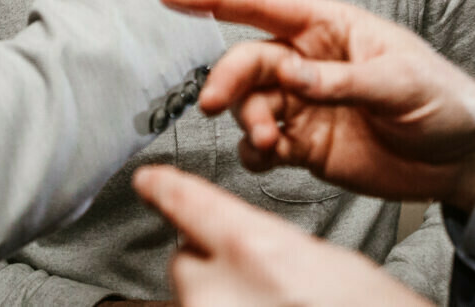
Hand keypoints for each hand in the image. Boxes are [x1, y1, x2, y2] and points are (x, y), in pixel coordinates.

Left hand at [133, 166, 431, 306]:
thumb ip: (272, 249)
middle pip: (187, 255)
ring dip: (218, 294)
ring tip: (272, 300)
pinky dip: (227, 306)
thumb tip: (245, 249)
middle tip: (260, 276)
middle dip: (210, 257)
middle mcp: (220, 289)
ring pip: (195, 295)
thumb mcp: (327, 262)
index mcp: (252, 248)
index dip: (164, 188)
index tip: (147, 180)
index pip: (186, 203)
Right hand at [159, 0, 474, 211]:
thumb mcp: (399, 83)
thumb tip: (288, 73)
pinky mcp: (307, 144)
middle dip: (227, 79)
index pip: (265, 6)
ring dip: (245, 120)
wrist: (463, 157)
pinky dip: (254, 151)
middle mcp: (311, 62)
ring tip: (267, 142)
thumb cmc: (443, 100)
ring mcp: (306, 104)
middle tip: (218, 106)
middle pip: (249, 60)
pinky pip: (262, 144)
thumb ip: (339, 80)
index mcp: (333, 28)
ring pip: (250, 103)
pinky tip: (268, 156)